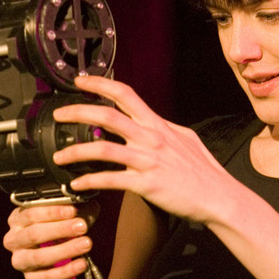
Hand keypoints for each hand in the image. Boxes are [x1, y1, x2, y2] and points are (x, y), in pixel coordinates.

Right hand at [3, 202, 98, 278]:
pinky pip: (45, 277)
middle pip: (33, 234)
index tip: (73, 210)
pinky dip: (66, 271)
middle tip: (82, 226)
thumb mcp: (68, 217)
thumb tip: (90, 206)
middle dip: (60, 229)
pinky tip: (82, 264)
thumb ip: (78, 211)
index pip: (31, 213)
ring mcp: (19, 260)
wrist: (56, 263)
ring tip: (86, 244)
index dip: (52, 212)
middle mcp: (13, 239)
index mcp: (18, 218)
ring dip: (64, 250)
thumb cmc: (60, 231)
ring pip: (38, 257)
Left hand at [52, 76, 234, 223]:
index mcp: (158, 125)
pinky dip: (89, 180)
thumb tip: (151, 121)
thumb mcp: (186, 139)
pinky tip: (77, 184)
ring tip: (59, 157)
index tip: (81, 81)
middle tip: (58, 115)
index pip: (125, 94)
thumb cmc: (204, 172)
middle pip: (107, 115)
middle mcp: (151, 138)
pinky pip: (110, 179)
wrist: (219, 196)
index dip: (100, 84)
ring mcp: (147, 160)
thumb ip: (164, 129)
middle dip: (77, 112)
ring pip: (102, 148)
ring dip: (75, 152)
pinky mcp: (145, 184)